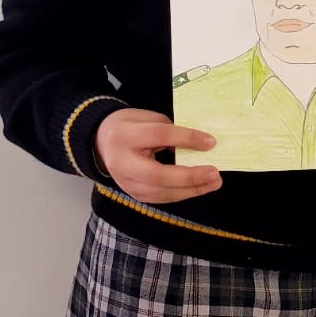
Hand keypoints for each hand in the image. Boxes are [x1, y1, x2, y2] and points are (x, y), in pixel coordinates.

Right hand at [92, 108, 220, 202]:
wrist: (101, 142)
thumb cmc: (129, 127)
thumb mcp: (147, 118)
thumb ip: (170, 131)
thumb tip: (200, 145)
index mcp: (125, 136)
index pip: (160, 135)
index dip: (187, 139)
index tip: (210, 142)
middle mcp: (122, 163)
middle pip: (158, 175)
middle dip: (189, 176)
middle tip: (214, 173)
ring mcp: (126, 183)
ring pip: (162, 192)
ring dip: (191, 190)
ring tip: (214, 183)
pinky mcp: (134, 194)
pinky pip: (162, 198)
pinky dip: (183, 193)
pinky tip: (200, 188)